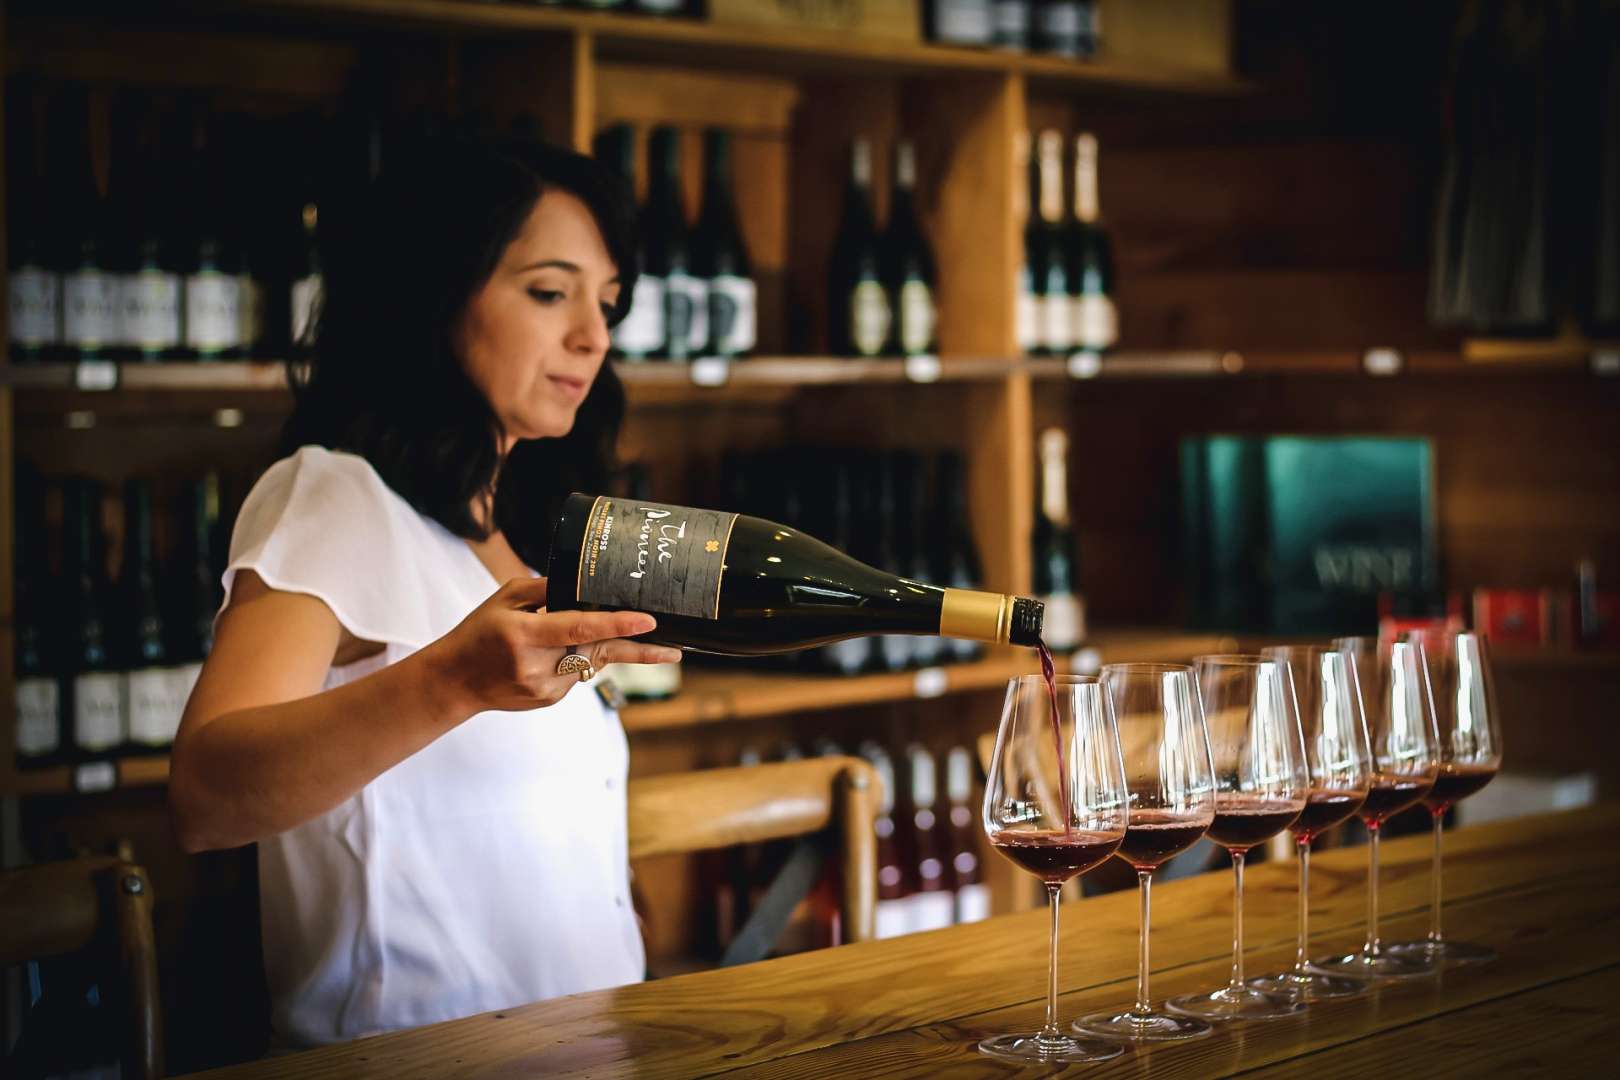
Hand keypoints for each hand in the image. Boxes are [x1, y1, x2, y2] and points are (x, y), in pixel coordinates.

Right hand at [420, 576, 680, 716]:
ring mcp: (545, 689)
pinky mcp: (549, 701)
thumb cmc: (479, 632)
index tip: (647, 621)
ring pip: (588, 662)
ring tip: (568, 639)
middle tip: (674, 650)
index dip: (616, 624)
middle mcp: (537, 665)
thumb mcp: (505, 599)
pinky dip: (574, 659)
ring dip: (593, 647)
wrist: (455, 681)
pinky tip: (550, 656)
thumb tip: (584, 582)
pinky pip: (576, 674)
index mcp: (525, 635)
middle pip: (598, 652)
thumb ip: (545, 589)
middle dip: (638, 650)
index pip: (579, 628)